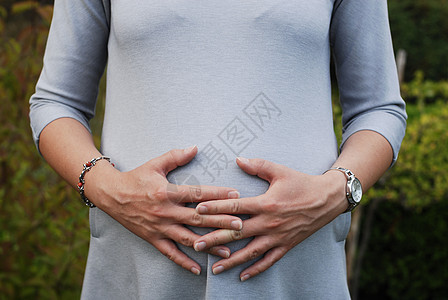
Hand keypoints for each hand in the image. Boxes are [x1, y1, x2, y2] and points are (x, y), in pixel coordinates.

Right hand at [86, 145, 242, 275]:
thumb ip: (176, 157)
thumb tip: (195, 148)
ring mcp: (159, 227)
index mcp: (167, 192)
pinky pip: (170, 253)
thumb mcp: (155, 164)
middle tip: (241, 225)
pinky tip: (199, 269)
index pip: (197, 194)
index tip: (236, 195)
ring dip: (209, 244)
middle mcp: (165, 212)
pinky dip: (184, 262)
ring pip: (188, 238)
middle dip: (221, 222)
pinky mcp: (153, 238)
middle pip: (198, 218)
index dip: (218, 194)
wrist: (111, 194)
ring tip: (228, 249)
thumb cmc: (135, 177)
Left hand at [192, 157, 347, 280]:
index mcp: (265, 203)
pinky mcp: (286, 245)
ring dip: (231, 260)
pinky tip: (242, 276)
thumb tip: (238, 159)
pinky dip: (256, 269)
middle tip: (196, 245)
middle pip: (237, 233)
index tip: (197, 211)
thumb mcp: (280, 171)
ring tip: (214, 268)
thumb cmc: (302, 183)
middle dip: (215, 239)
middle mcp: (269, 223)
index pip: (235, 207)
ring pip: (250, 252)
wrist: (328, 198)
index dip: (215, 208)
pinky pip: (269, 260)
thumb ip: (258, 166)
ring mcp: (278, 236)